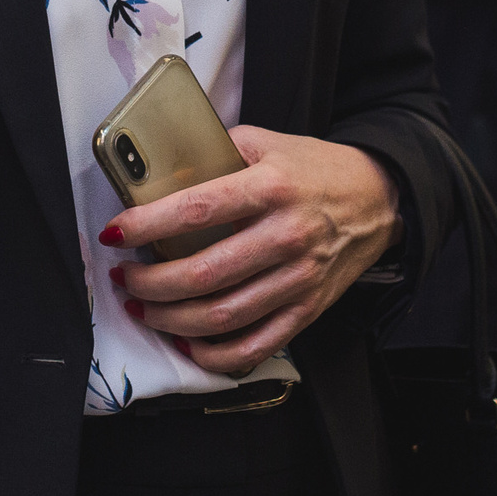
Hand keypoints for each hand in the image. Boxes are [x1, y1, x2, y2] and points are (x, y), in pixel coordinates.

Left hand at [104, 125, 399, 377]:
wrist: (379, 197)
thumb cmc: (315, 168)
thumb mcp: (267, 142)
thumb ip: (217, 152)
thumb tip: (159, 167)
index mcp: (272, 187)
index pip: (197, 211)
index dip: (148, 225)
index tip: (117, 233)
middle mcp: (287, 235)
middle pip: (205, 273)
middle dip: (151, 284)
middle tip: (126, 280)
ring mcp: (299, 278)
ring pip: (223, 315)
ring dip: (171, 320)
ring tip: (145, 310)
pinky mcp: (308, 309)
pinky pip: (255, 345)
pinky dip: (214, 354)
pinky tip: (187, 341)